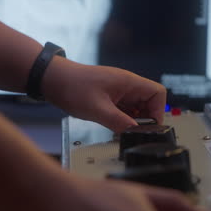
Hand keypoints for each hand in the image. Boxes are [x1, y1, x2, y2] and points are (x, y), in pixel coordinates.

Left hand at [42, 57, 166, 131]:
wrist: (52, 79)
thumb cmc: (72, 86)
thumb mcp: (97, 109)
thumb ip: (119, 122)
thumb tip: (135, 132)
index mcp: (128, 82)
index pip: (158, 93)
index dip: (157, 111)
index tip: (148, 126)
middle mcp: (125, 85)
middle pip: (148, 102)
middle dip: (144, 118)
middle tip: (132, 131)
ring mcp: (117, 90)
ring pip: (135, 107)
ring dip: (131, 119)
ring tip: (120, 128)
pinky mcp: (108, 97)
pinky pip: (123, 109)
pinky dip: (122, 118)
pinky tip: (112, 125)